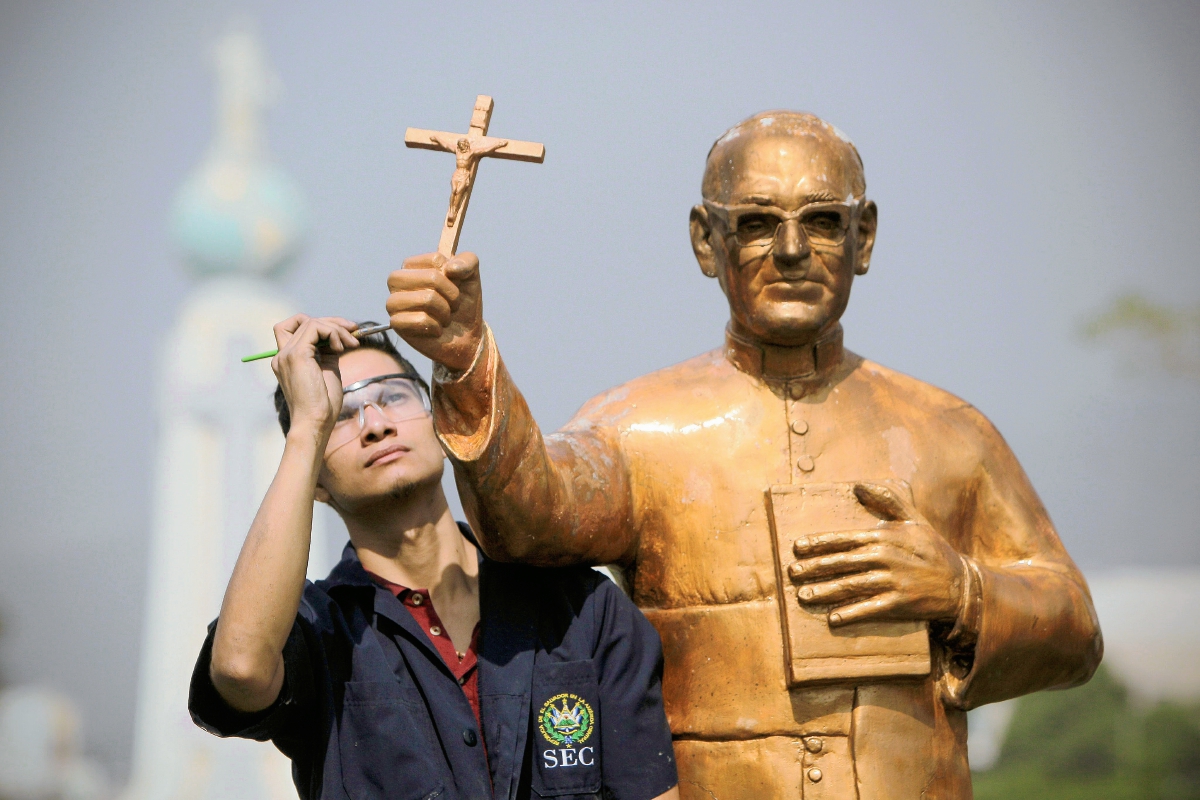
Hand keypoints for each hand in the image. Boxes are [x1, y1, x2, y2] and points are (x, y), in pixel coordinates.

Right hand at [270, 315, 358, 439]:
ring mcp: (287, 354)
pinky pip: (315, 328)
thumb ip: (328, 353)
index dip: (319, 325)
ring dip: (337, 329)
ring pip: (311, 322)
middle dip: (333, 323)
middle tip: (354, 332)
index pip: (294, 328)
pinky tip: (341, 349)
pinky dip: (333, 333)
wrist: (315, 423)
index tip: (343, 333)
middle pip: (303, 321)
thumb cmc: (323, 406)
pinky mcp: (297, 355)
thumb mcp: (328, 372)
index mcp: (287, 360)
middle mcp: (282, 355)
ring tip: (351, 344)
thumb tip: (339, 338)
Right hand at [386, 252, 483, 372]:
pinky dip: (436, 327)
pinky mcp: (396, 324)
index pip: (436, 260)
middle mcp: (397, 281)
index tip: (454, 286)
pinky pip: (421, 320)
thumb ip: (468, 261)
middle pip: (432, 277)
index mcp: (412, 265)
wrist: (466, 337)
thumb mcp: (471, 277)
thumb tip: (450, 268)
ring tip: (444, 318)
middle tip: (452, 304)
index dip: (453, 276)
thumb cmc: (462, 303)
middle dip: (451, 294)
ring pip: (427, 299)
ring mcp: (394, 302)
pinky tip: (435, 330)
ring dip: (445, 312)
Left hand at [788, 483, 966, 626]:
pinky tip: (833, 618)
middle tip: (792, 573)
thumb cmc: (933, 549)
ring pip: (851, 586)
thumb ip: (887, 500)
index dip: (819, 543)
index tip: (797, 548)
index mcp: (884, 537)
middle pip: (841, 563)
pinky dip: (851, 614)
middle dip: (814, 568)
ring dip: (825, 591)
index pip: (844, 539)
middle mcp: (884, 558)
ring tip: (804, 595)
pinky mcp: (900, 603)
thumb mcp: (914, 519)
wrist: (961, 583)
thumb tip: (858, 486)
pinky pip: (870, 609)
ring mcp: (892, 581)